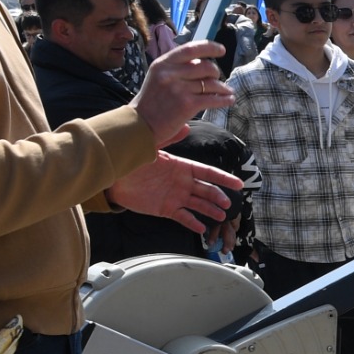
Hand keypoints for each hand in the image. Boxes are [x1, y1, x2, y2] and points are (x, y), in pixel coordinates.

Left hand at [111, 151, 240, 230]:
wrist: (115, 178)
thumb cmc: (134, 161)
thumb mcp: (153, 148)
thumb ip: (170, 139)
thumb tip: (186, 126)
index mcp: (182, 167)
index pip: (207, 173)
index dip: (223, 178)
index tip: (238, 184)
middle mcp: (182, 183)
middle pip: (206, 190)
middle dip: (218, 197)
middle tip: (227, 204)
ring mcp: (176, 197)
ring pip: (198, 205)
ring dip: (210, 210)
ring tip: (221, 217)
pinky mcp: (166, 209)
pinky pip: (183, 217)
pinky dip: (192, 223)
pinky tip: (201, 228)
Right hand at [130, 47, 230, 141]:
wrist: (141, 124)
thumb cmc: (152, 101)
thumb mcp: (158, 76)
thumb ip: (176, 67)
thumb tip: (203, 62)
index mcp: (163, 63)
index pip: (190, 49)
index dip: (209, 47)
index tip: (221, 50)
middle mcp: (170, 74)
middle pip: (205, 66)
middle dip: (215, 73)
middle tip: (216, 79)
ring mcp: (179, 89)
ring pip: (211, 83)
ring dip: (223, 88)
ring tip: (226, 91)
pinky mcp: (187, 105)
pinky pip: (213, 99)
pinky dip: (224, 99)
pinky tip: (228, 100)